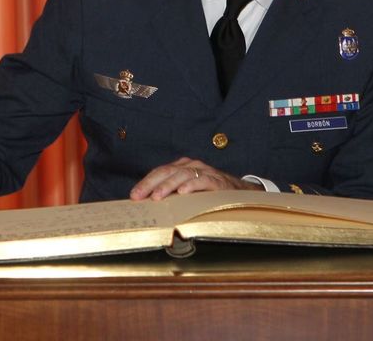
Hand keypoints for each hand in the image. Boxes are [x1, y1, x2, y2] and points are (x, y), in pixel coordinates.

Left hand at [129, 157, 260, 200]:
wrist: (238, 193)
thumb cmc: (209, 193)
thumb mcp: (188, 192)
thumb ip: (172, 194)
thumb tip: (149, 206)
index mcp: (182, 167)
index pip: (160, 172)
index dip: (146, 183)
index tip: (134, 196)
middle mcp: (192, 166)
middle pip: (167, 172)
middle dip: (151, 184)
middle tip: (140, 196)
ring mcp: (205, 172)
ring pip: (182, 175)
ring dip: (168, 186)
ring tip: (157, 197)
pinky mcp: (217, 181)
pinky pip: (203, 181)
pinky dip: (192, 186)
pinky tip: (183, 193)